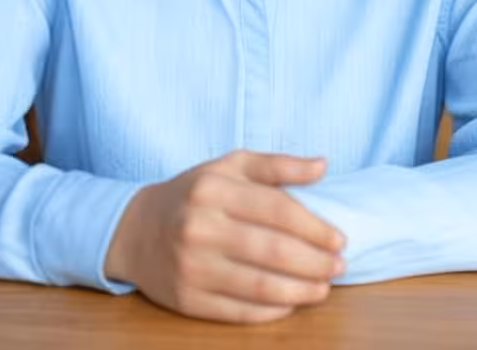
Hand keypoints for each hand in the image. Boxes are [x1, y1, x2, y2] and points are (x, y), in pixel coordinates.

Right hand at [104, 150, 344, 323]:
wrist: (137, 229)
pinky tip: (290, 303)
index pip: (276, 209)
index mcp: (213, 189)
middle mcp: (200, 226)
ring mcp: (191, 266)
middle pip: (272, 250)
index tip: (339, 239)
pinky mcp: (186, 299)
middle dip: (314, 262)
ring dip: (300, 291)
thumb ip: (277, 166)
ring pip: (259, 285)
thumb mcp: (230, 166)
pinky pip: (238, 311)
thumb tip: (322, 166)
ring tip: (323, 288)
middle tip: (338, 266)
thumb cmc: (195, 193)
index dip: (314, 227)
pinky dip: (271, 310)